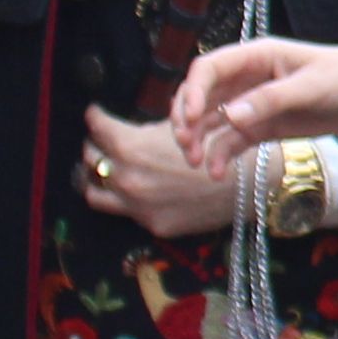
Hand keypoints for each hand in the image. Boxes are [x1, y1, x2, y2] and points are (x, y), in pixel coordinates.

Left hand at [78, 107, 243, 237]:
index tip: (95, 114)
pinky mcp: (152, 224)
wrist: (247, 182)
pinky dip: (127, 199)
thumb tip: (120, 130)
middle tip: (102, 142)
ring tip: (107, 172)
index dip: (95, 117)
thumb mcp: (176, 128)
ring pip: (94, 192)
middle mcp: (126, 178)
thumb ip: (141, 132)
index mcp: (130, 147)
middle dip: (96, 146)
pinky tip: (139, 190)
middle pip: (90, 159)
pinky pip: (125, 211)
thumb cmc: (216, 146)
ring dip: (98, 179)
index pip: (97, 127)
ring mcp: (137, 205)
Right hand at [175, 38, 337, 167]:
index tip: (192, 117)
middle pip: (200, 96)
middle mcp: (246, 79)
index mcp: (255, 57)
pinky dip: (220, 156)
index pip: (208, 68)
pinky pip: (231, 142)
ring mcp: (252, 105)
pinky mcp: (262, 128)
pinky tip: (217, 174)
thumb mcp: (310, 87)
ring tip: (195, 163)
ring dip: (198, 141)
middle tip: (185, 144)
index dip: (193, 91)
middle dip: (186, 119)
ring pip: (210, 122)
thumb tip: (230, 116)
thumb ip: (270, 100)